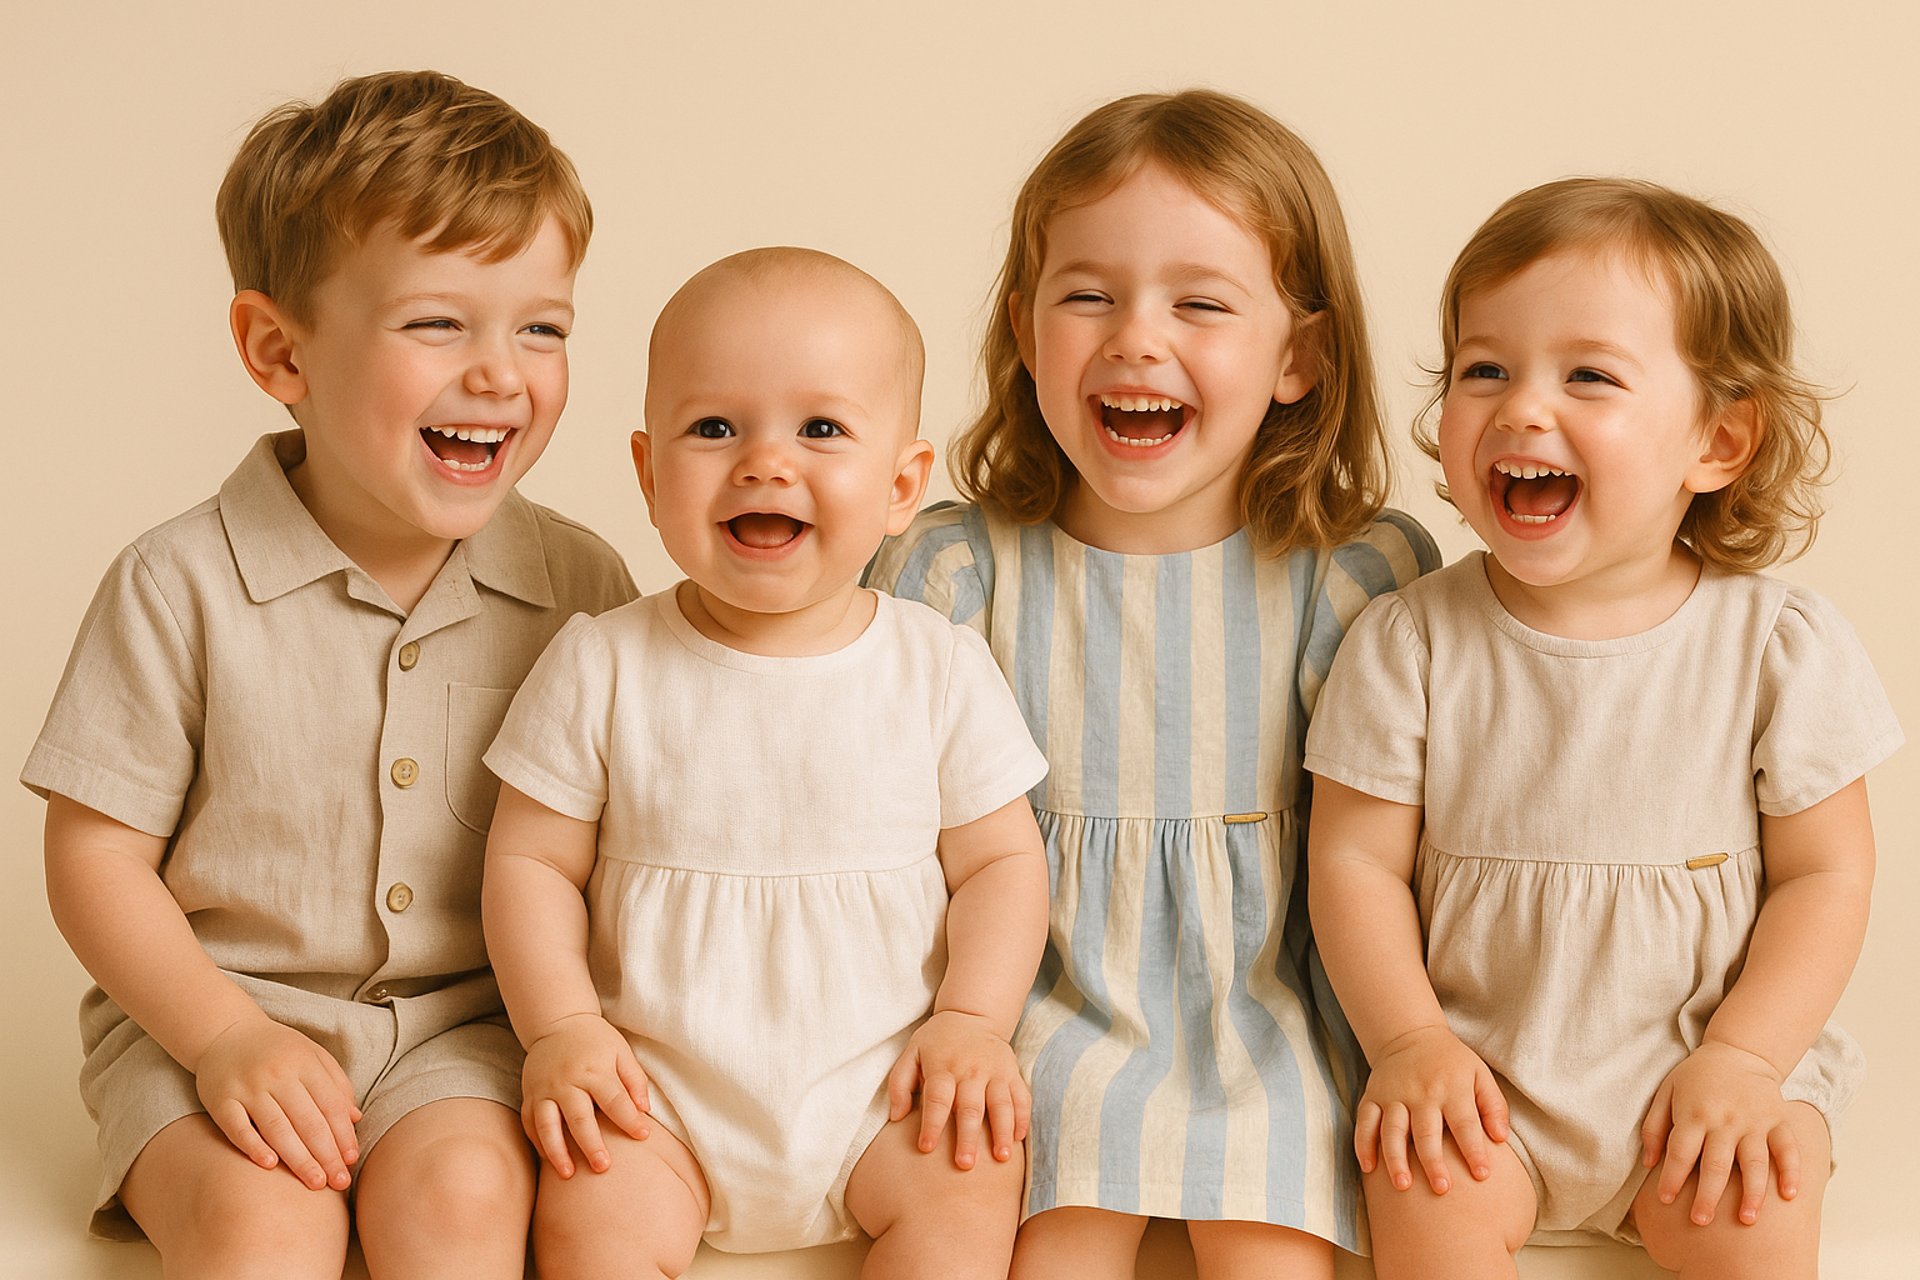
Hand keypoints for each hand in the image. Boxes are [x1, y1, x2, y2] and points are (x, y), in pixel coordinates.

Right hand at [193, 1016, 362, 1190]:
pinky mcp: (220, 1100)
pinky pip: (238, 1128)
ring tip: (315, 1183)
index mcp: (304, 1063)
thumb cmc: (277, 1049)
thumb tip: (355, 1119)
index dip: (343, 1134)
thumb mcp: (312, 1055)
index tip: (351, 1160)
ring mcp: (247, 1088)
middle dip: (326, 1155)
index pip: (329, 1104)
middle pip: (307, 1121)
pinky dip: (253, 1147)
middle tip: (339, 1182)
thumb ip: (336, 1083)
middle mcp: (277, 1075)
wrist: (224, 1031)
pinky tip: (269, 1165)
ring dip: (298, 1159)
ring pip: (277, 1128)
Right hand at [521, 1012, 651, 1176]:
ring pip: (547, 1124)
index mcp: (594, 1070)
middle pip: (579, 1117)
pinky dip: (538, 1143)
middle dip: (591, 1144)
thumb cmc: (596, 1040)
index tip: (643, 1136)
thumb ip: (635, 1079)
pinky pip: (529, 1123)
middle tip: (603, 1168)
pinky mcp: (529, 1094)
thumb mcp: (621, 1051)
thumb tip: (645, 1109)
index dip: (630, 1119)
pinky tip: (549, 1160)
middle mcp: (567, 1081)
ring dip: (557, 1151)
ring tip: (568, 1174)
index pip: (615, 1100)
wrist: (558, 1022)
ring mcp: (544, 1089)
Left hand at [886, 1009, 1028, 1170]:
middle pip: (970, 1108)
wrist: (971, 1014)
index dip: (931, 1124)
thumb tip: (895, 1118)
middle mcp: (971, 1070)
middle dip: (968, 1138)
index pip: (937, 1099)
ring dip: (1001, 1132)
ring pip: (1001, 1105)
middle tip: (964, 1165)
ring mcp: (995, 1071)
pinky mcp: (1013, 1072)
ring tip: (1001, 1157)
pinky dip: (1022, 1118)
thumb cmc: (936, 1042)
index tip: (926, 1148)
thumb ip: (899, 1084)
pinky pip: (1021, 1097)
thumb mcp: (911, 1053)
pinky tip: (1019, 1139)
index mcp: (943, 1067)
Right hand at [1356, 1024, 1509, 1194]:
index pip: (1465, 1124)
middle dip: (1433, 1162)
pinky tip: (1369, 1168)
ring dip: (1396, 1159)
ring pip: (1392, 1131)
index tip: (1482, 1175)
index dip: (1474, 1150)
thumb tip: (1500, 1138)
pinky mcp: (1372, 1097)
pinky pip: (1364, 1122)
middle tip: (1441, 1189)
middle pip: (1426, 1132)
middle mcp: (1421, 1093)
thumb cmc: (1451, 1063)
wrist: (1410, 1035)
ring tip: (1403, 1185)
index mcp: (1452, 1088)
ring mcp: (1393, 1095)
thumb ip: (1493, 1106)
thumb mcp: (1480, 1074)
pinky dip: (1363, 1145)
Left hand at [1641, 1041, 1799, 1225]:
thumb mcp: (1666, 1092)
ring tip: (1746, 1219)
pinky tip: (1789, 1195)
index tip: (1666, 1200)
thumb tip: (1648, 1164)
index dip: (1671, 1177)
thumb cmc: (1696, 1078)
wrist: (1738, 1052)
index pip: (1680, 1152)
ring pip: (1754, 1162)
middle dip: (1707, 1195)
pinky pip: (1787, 1148)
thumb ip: (1654, 1127)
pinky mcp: (1778, 1120)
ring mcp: (1755, 1121)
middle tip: (1700, 1221)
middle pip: (1715, 1164)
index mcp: (1694, 1114)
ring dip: (1751, 1192)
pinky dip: (1791, 1171)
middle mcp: (1725, 1120)